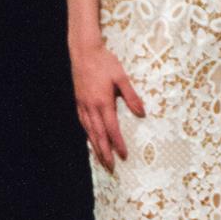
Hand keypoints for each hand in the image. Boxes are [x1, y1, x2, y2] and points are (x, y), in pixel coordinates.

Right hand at [71, 39, 144, 171]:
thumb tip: (141, 113)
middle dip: (105, 152)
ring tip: (101, 160)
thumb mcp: (122, 77)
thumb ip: (131, 96)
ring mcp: (83, 105)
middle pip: (98, 135)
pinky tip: (91, 139)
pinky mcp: (78, 101)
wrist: (84, 52)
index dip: (117, 143)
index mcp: (103, 102)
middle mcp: (91, 107)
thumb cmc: (105, 62)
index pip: (112, 128)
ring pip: (89, 131)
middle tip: (111, 168)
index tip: (123, 155)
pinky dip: (88, 134)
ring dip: (96, 147)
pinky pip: (83, 123)